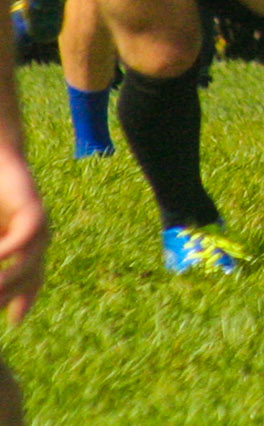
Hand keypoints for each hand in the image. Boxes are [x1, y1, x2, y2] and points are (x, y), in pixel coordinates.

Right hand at [0, 149, 46, 326]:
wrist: (2, 161)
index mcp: (28, 246)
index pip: (31, 281)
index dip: (24, 300)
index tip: (16, 323)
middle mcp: (39, 239)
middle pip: (29, 278)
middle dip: (7, 295)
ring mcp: (39, 226)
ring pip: (28, 262)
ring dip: (6, 280)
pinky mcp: (34, 209)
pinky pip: (23, 238)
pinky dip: (8, 251)